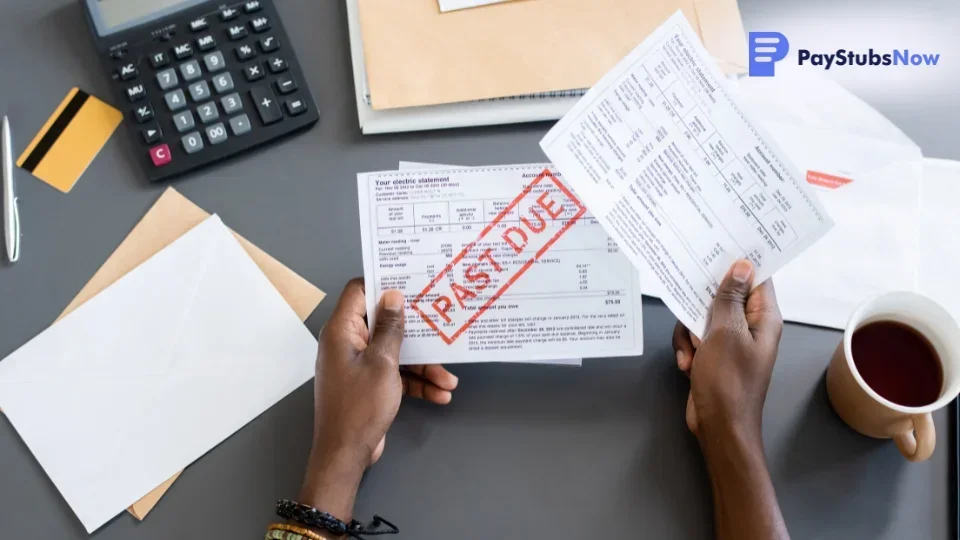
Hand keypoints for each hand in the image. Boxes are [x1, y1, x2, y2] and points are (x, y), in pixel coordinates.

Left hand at [299, 279, 457, 519]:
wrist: (345, 455)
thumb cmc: (360, 405)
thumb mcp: (382, 363)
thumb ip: (390, 328)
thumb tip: (393, 295)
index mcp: (343, 330)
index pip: (359, 291)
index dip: (384, 282)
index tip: (413, 281)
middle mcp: (348, 343)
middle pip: (385, 324)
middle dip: (416, 331)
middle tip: (442, 322)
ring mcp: (359, 365)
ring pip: (395, 352)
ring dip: (423, 365)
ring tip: (450, 379)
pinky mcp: (369, 384)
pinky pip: (395, 374)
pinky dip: (416, 383)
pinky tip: (440, 394)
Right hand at [673, 260, 782, 444]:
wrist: (719, 427)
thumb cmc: (728, 381)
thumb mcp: (725, 333)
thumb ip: (729, 298)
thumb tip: (742, 265)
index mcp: (763, 318)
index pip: (758, 278)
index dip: (741, 260)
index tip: (719, 243)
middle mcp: (750, 326)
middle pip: (724, 294)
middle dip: (702, 299)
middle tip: (686, 296)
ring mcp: (731, 341)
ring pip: (703, 315)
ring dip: (689, 330)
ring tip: (692, 350)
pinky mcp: (714, 355)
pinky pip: (695, 336)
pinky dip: (687, 347)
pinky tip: (688, 364)